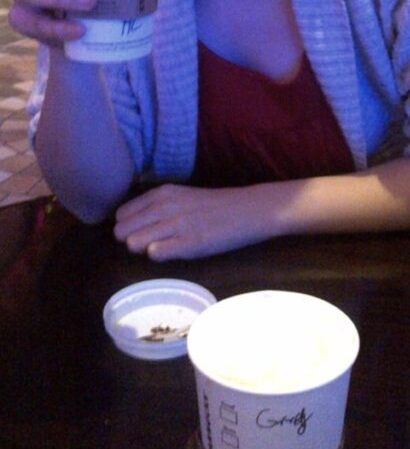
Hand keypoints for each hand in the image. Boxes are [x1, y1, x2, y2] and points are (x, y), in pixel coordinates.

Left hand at [114, 182, 274, 259]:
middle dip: (130, 240)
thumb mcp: (181, 197)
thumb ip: (156, 207)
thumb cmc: (213, 206)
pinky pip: (156, 253)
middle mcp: (164, 205)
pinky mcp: (190, 243)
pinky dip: (159, 255)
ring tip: (164, 247)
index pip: (121, 214)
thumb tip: (130, 226)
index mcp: (161, 193)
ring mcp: (176, 224)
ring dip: (144, 250)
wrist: (248, 210)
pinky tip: (173, 251)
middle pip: (122, 231)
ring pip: (134, 243)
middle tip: (151, 243)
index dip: (127, 227)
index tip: (141, 232)